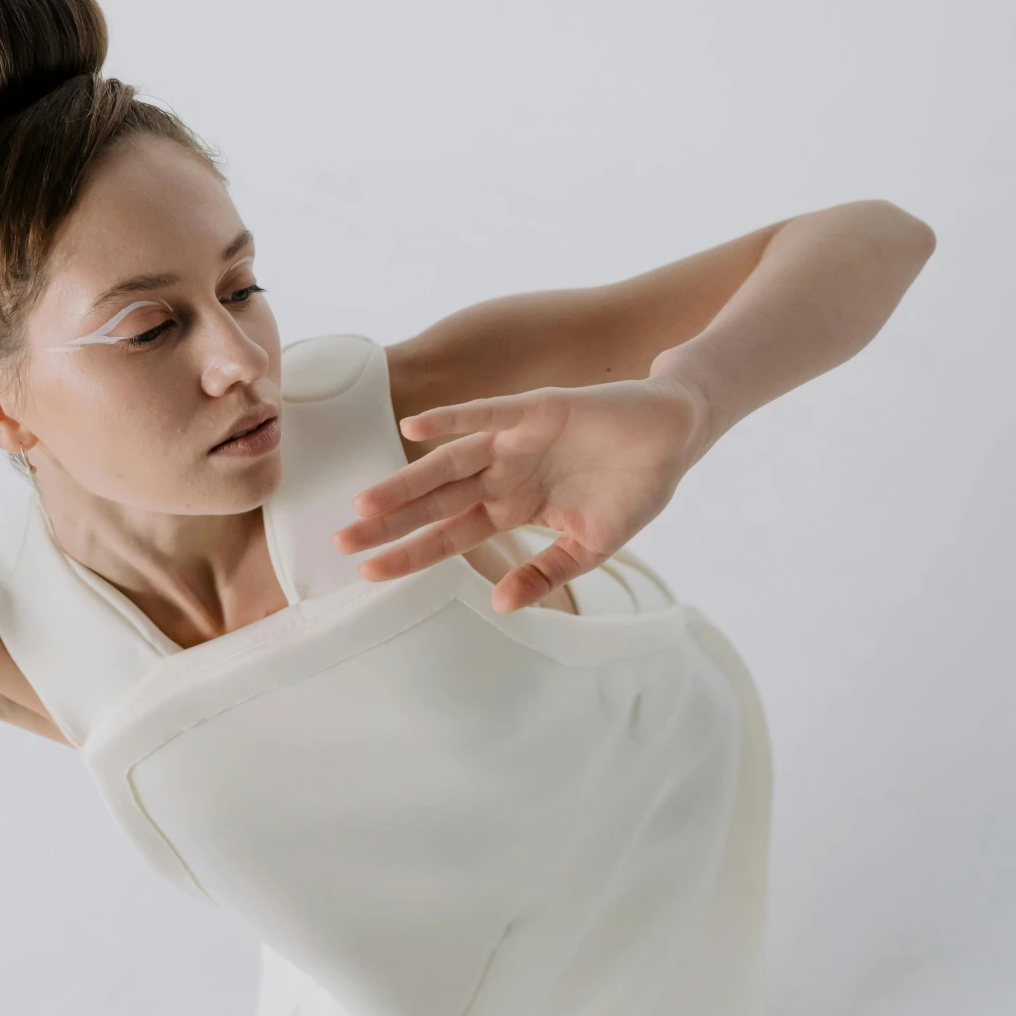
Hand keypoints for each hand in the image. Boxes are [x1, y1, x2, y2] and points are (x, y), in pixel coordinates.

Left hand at [332, 379, 708, 610]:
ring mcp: (515, 441)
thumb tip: (500, 605)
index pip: (450, 535)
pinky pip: (486, 414)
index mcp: (513, 507)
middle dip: (390, 523)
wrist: (675, 436)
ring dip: (406, 482)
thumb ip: (545, 575)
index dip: (411, 553)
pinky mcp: (536, 410)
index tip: (367, 575)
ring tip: (365, 504)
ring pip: (447, 463)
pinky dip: (452, 420)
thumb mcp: (589, 547)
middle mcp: (502, 474)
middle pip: (434, 502)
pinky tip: (412, 429)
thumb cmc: (632, 488)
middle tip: (340, 544)